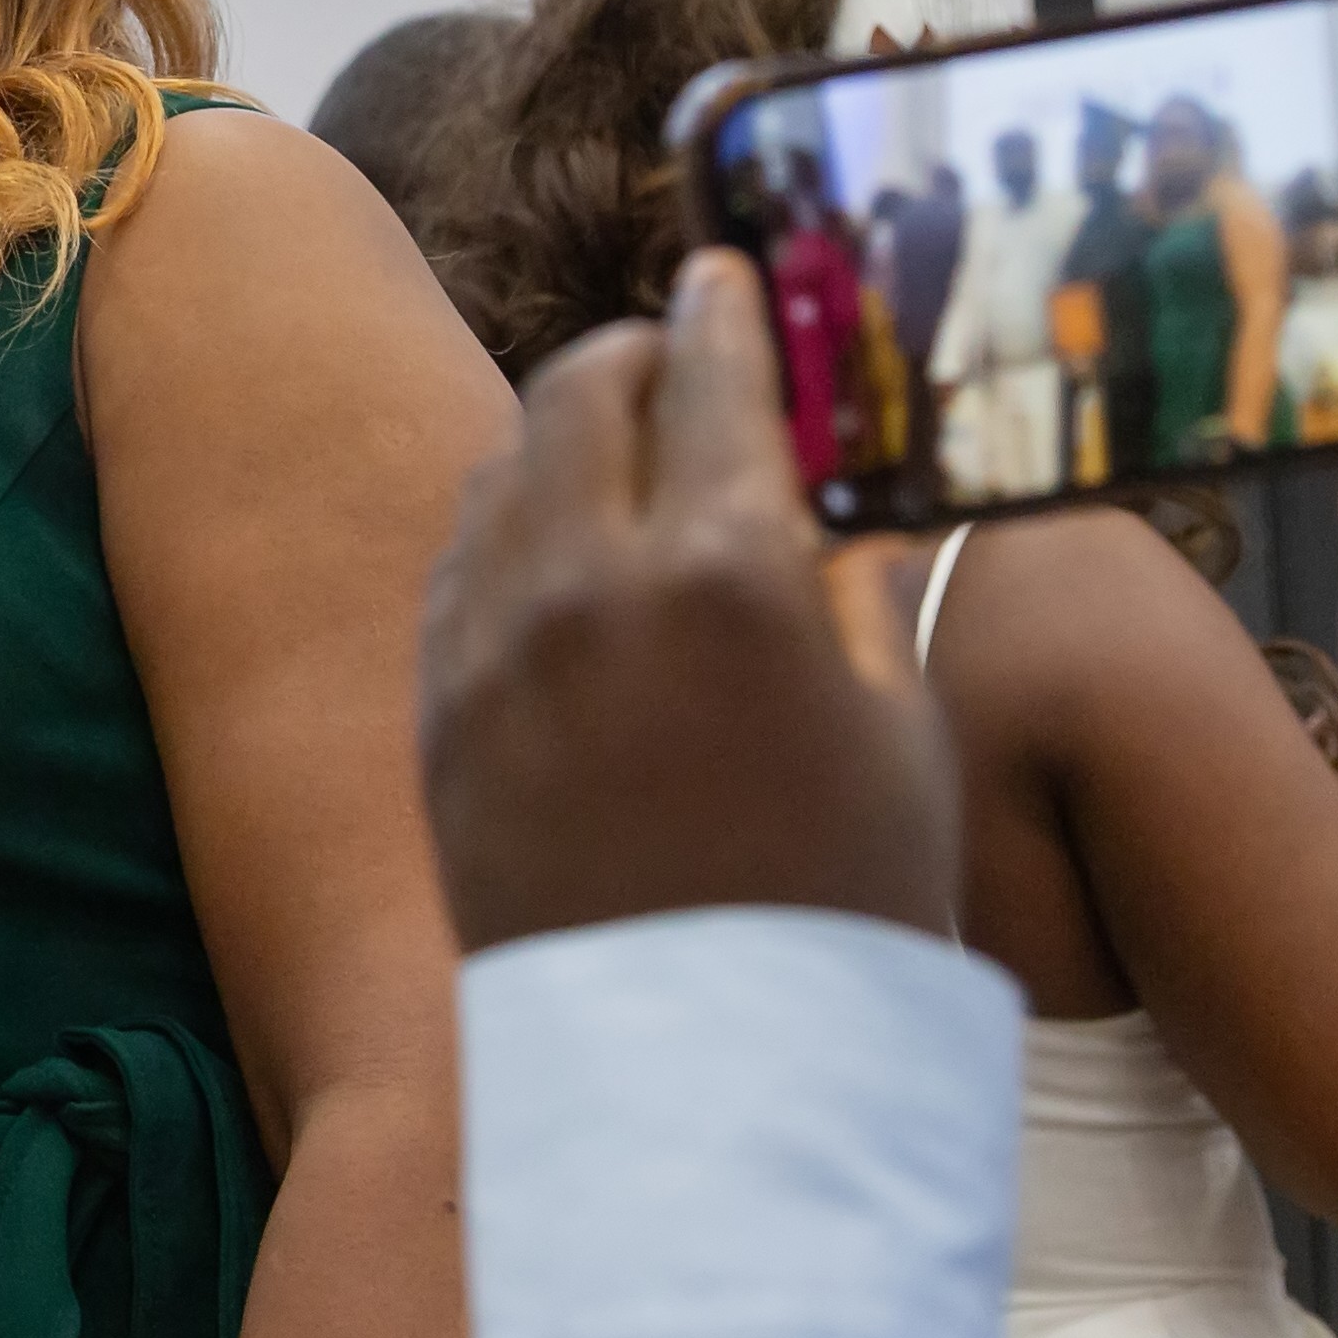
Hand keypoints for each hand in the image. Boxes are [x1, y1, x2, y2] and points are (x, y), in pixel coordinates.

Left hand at [418, 250, 958, 950]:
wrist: (703, 1064)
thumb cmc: (844, 903)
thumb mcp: (901, 728)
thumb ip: (850, 590)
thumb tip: (816, 507)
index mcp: (729, 571)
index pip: (713, 379)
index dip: (722, 311)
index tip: (724, 273)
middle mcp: (588, 584)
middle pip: (580, 395)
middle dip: (629, 357)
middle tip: (668, 355)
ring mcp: (493, 646)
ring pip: (504, 471)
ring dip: (560, 435)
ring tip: (611, 444)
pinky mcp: (436, 711)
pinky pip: (459, 566)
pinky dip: (505, 524)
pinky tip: (546, 539)